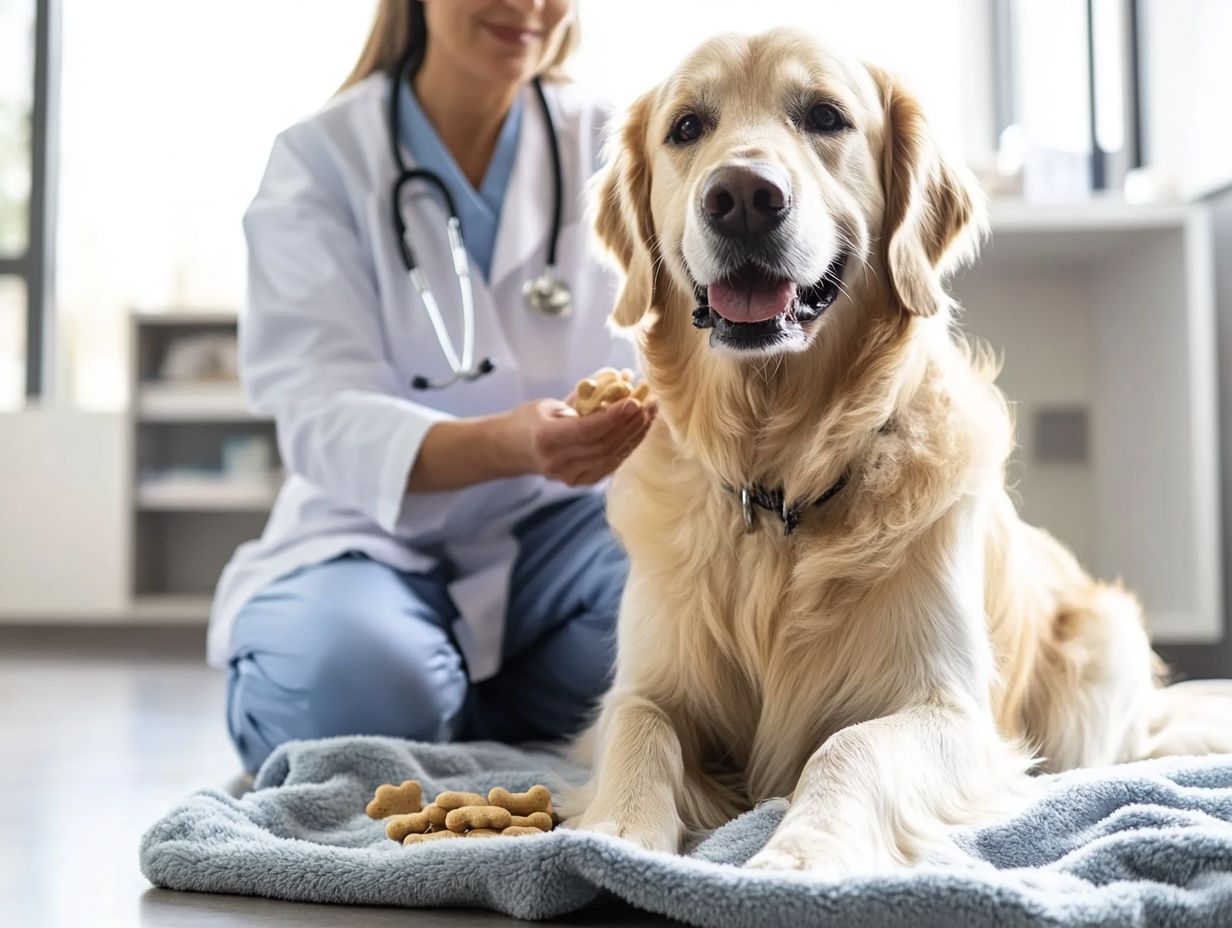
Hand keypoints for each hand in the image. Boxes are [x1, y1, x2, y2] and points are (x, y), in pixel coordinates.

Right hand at [501, 393, 655, 486]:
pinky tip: (638, 431)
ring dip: (634, 435)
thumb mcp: (550, 404)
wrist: (511, 450)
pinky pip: (610, 464)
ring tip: (649, 414)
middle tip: (649, 403)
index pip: (587, 430)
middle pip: (604, 445)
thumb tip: (623, 379)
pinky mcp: (580, 482)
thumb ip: (585, 398)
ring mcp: (569, 476)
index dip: (614, 417)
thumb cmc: (530, 421)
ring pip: (611, 456)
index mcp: (546, 439)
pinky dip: (627, 447)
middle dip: (630, 424)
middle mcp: (558, 463)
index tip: (634, 401)